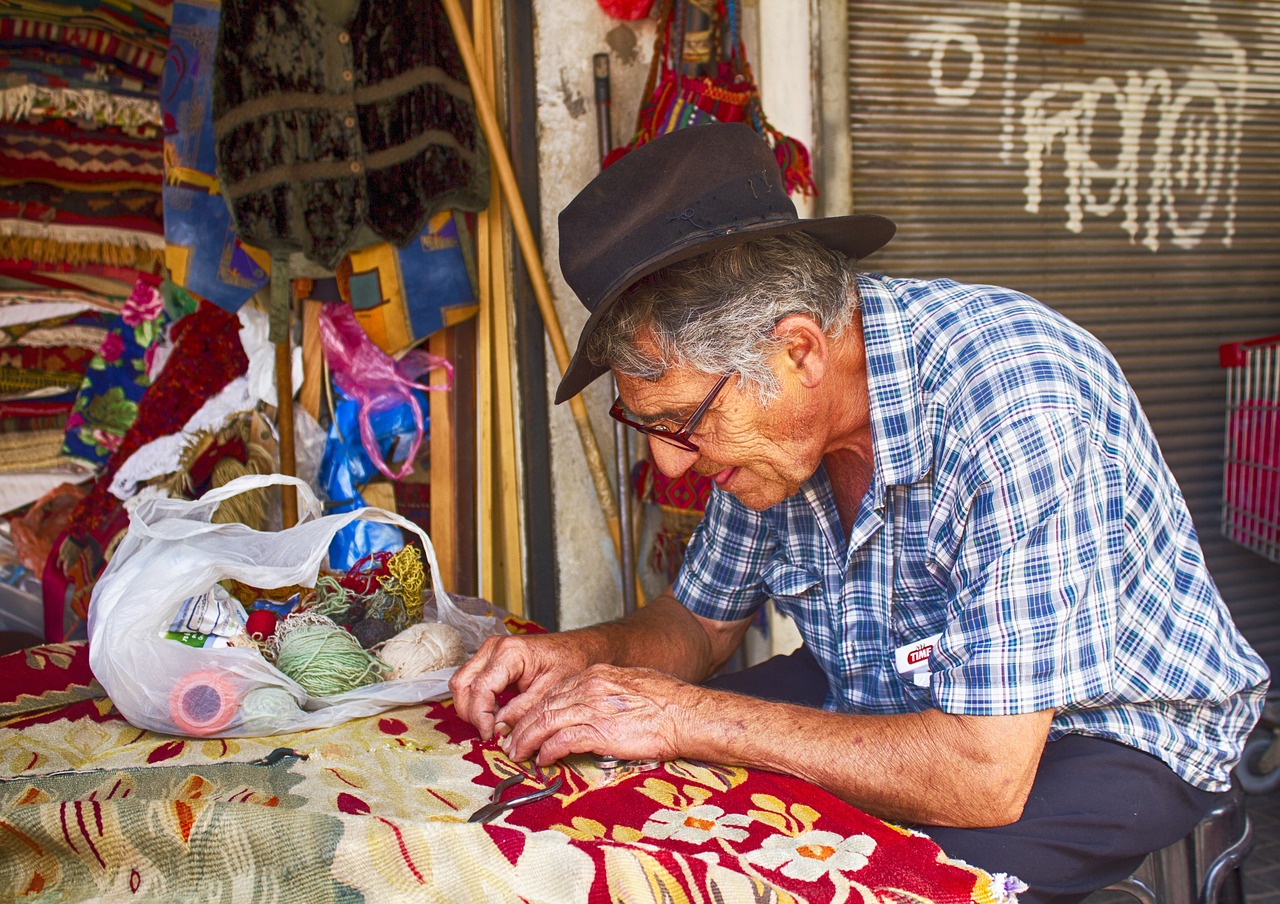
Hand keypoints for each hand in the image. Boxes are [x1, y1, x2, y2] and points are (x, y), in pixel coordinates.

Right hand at [449, 632, 594, 740]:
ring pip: (461, 683)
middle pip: (462, 684)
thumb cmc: (569, 662)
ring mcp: (489, 651)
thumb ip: (523, 711)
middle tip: (489, 732)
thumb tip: (499, 730)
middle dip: (471, 713)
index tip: (490, 735)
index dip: (481, 716)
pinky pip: (471, 681)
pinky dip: (477, 700)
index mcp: (510, 652)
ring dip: (472, 707)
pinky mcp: (489, 659)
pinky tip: (496, 713)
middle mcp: (494, 648)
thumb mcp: (550, 691)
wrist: (577, 648)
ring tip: (494, 724)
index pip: (480, 688)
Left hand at [502, 664, 696, 766]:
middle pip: (543, 705)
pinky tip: (543, 760)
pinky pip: (561, 741)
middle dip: (523, 725)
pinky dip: (548, 752)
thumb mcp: (633, 683)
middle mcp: (590, 686)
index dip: (537, 709)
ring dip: (527, 740)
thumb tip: (599, 705)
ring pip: (545, 722)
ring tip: (518, 754)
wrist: (687, 714)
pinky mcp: (599, 731)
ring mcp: (592, 707)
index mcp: (597, 674)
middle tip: (513, 741)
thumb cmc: (669, 702)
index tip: (528, 722)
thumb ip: (609, 690)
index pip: (555, 691)